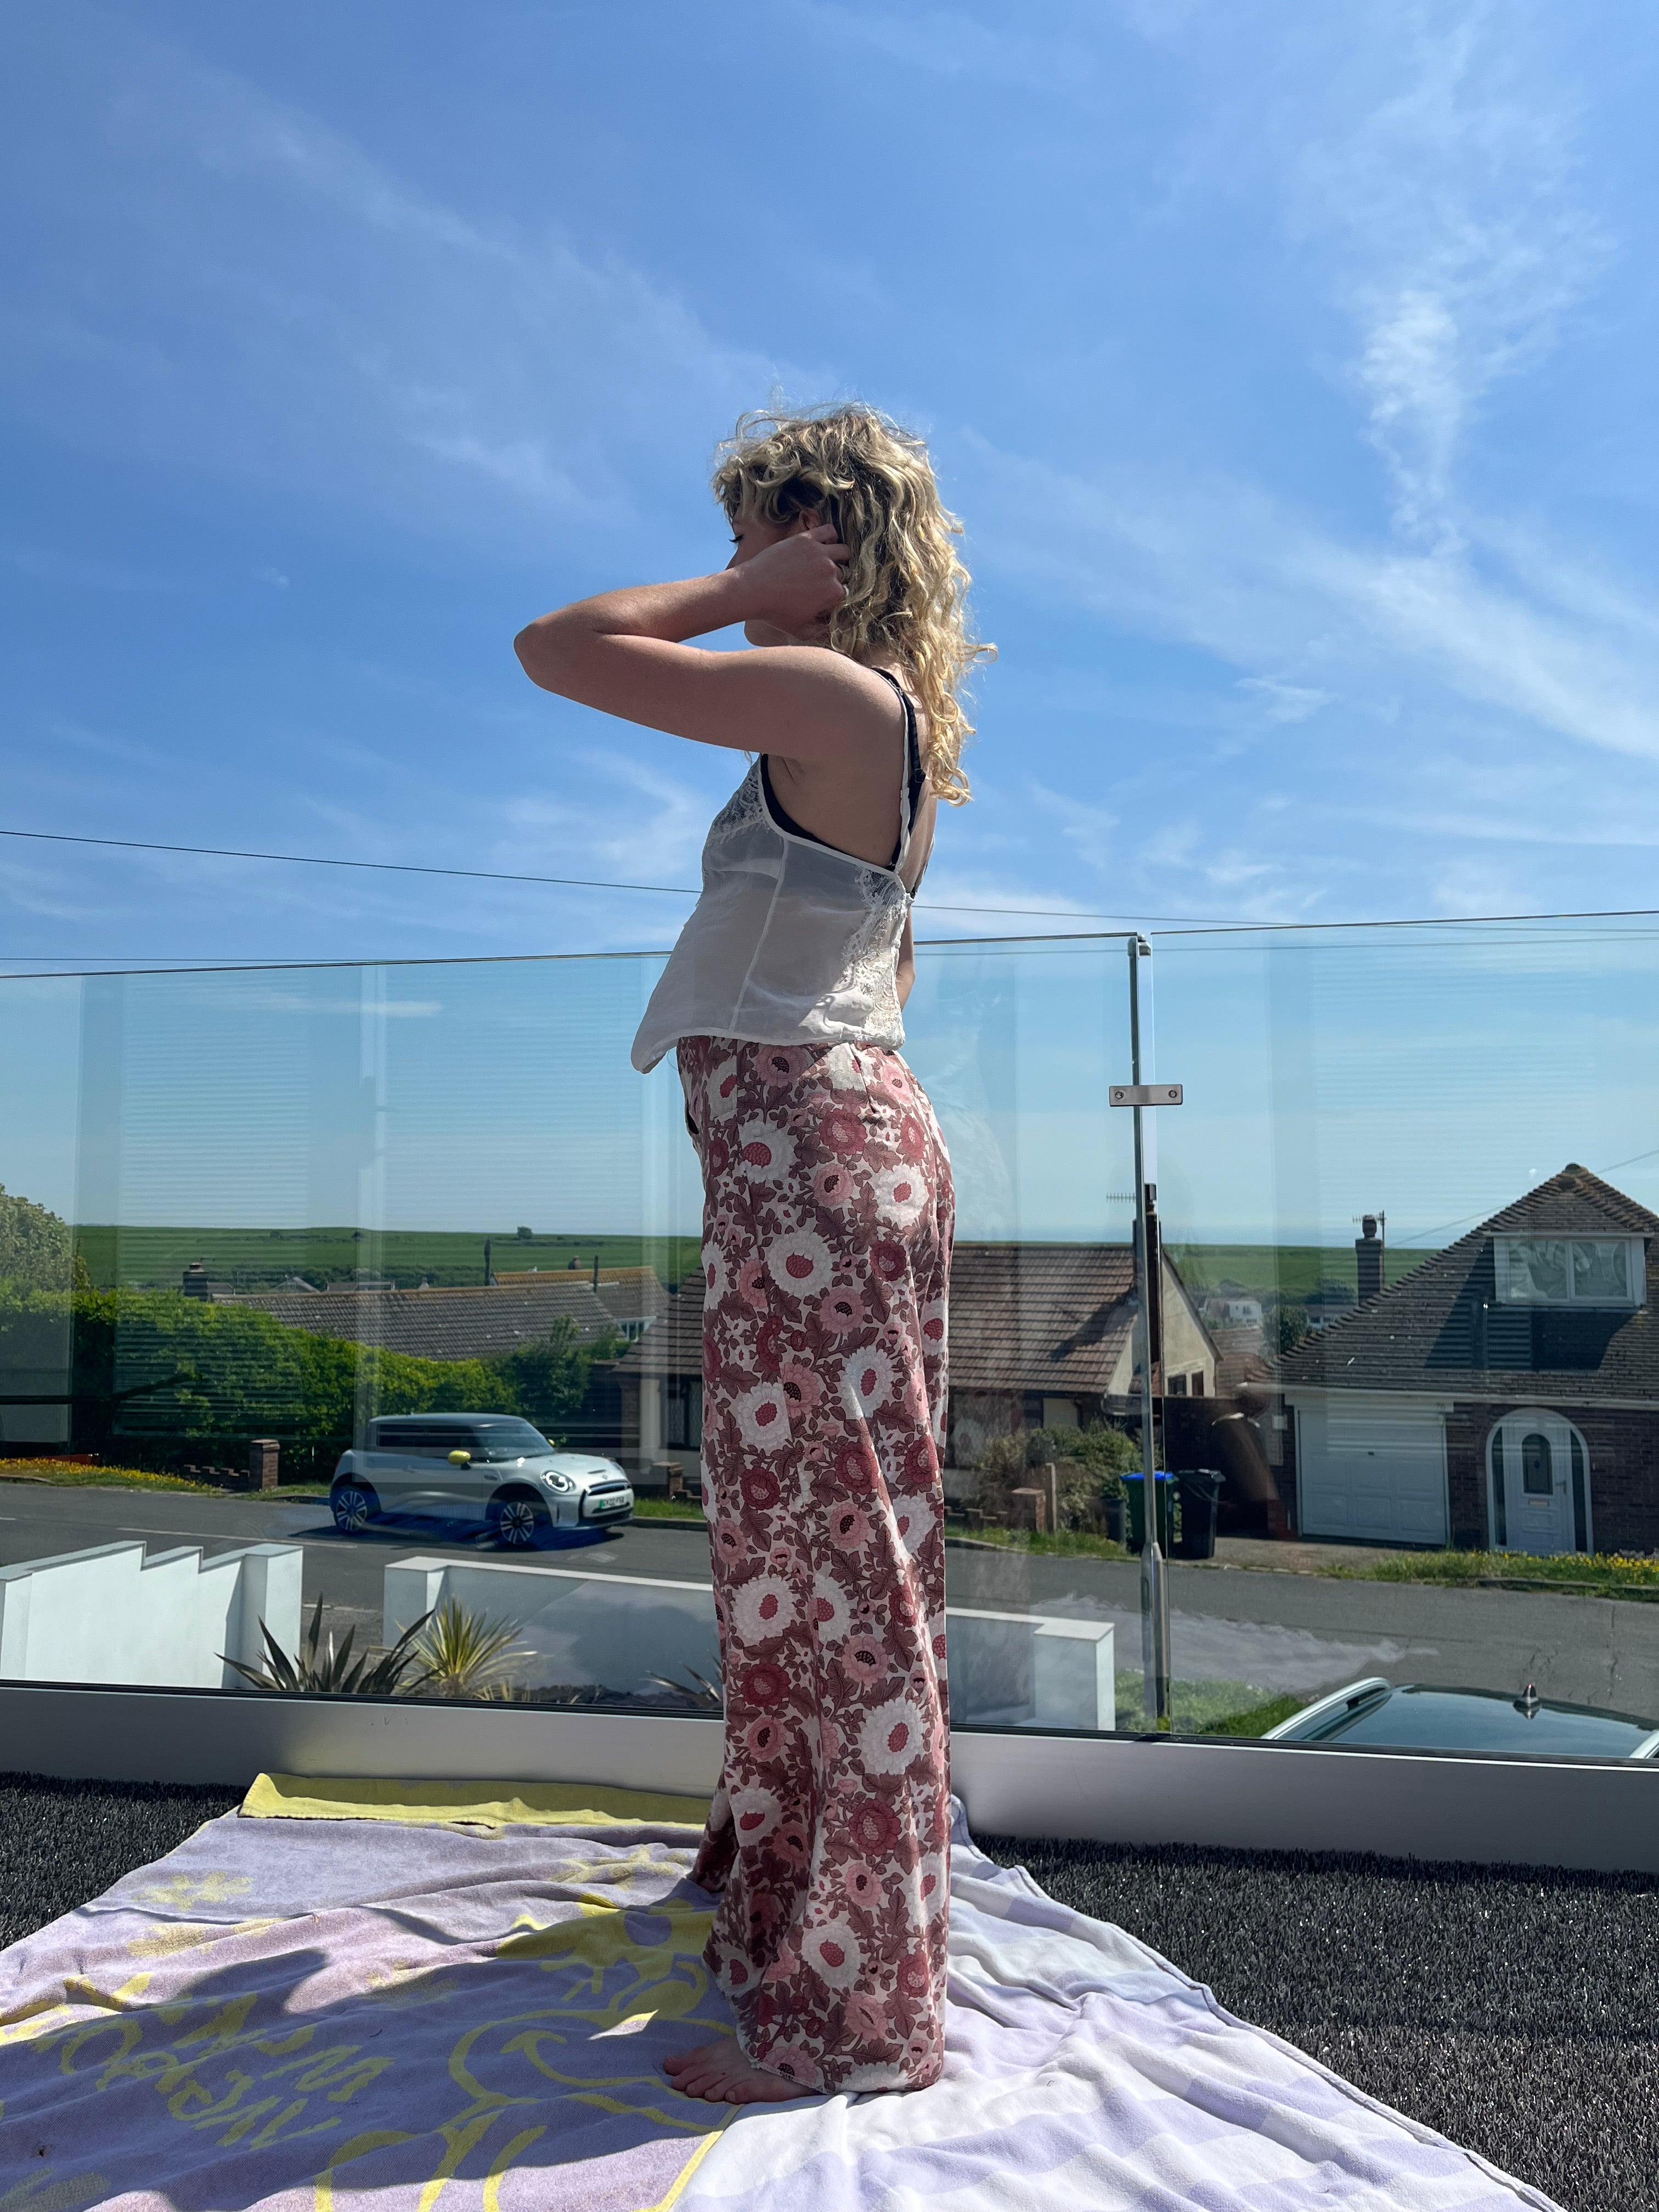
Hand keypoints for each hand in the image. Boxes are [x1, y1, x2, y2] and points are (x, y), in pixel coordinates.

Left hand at [729, 524, 848, 636]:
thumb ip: (821, 632)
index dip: (833, 596)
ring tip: (828, 561)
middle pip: (842, 573)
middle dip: (834, 578)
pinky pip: (829, 530)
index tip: (822, 597)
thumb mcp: (800, 631)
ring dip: (839, 557)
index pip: (844, 593)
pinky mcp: (807, 539)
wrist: (752, 590)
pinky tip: (825, 543)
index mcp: (833, 594)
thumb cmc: (775, 612)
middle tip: (819, 581)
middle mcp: (831, 572)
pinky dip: (831, 536)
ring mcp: (820, 553)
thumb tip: (833, 629)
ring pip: (843, 551)